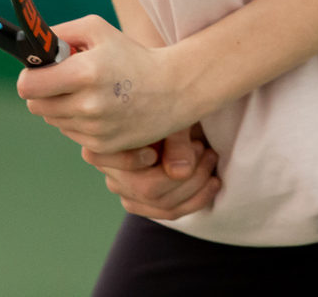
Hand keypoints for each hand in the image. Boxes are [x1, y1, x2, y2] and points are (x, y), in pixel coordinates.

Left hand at [16, 15, 198, 152]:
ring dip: (60, 106)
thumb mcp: (97, 29)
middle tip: (64, 80)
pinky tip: (98, 107)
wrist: (172, 89)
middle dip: (43, 91)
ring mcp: (95, 129)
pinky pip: (70, 133)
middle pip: (35, 106)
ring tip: (87, 92)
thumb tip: (32, 47)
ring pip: (52, 120)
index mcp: (85, 72)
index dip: (29, 77)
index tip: (39, 71)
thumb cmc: (131, 55)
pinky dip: (77, 120)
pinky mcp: (102, 145)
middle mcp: (88, 105)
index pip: (29, 86)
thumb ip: (60, 34)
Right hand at [82, 125, 220, 219]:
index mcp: (105, 144)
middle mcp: (110, 172)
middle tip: (202, 148)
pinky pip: (171, 212)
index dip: (129, 160)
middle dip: (185, 173)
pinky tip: (214, 181)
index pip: (104, 160)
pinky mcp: (145, 204)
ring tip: (210, 157)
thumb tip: (179, 173)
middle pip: (145, 189)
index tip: (154, 150)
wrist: (173, 114)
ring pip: (163, 205)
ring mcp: (127, 192)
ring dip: (196, 185)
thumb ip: (175, 138)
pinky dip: (198, 198)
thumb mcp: (173, 113)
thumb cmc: (168, 105)